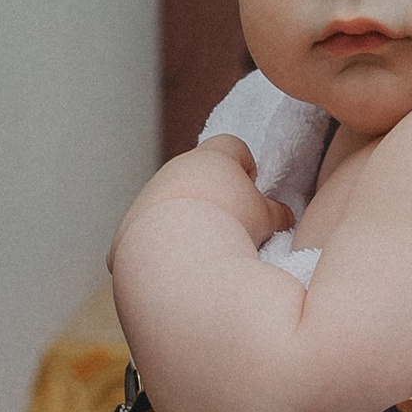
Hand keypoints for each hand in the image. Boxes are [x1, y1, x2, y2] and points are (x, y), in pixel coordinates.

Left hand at [114, 138, 287, 268]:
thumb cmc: (229, 228)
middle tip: (230, 224)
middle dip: (213, 195)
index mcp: (212, 158)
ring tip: (203, 249)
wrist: (177, 256)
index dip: (245, 165)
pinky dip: (161, 244)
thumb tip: (284, 216)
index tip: (250, 189)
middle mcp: (175, 169)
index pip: (232, 146)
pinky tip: (175, 264)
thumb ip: (278, 213)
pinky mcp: (128, 228)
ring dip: (184, 219)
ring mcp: (148, 195)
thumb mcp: (267, 219)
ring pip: (168, 202)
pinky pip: (146, 232)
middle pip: (196, 174)